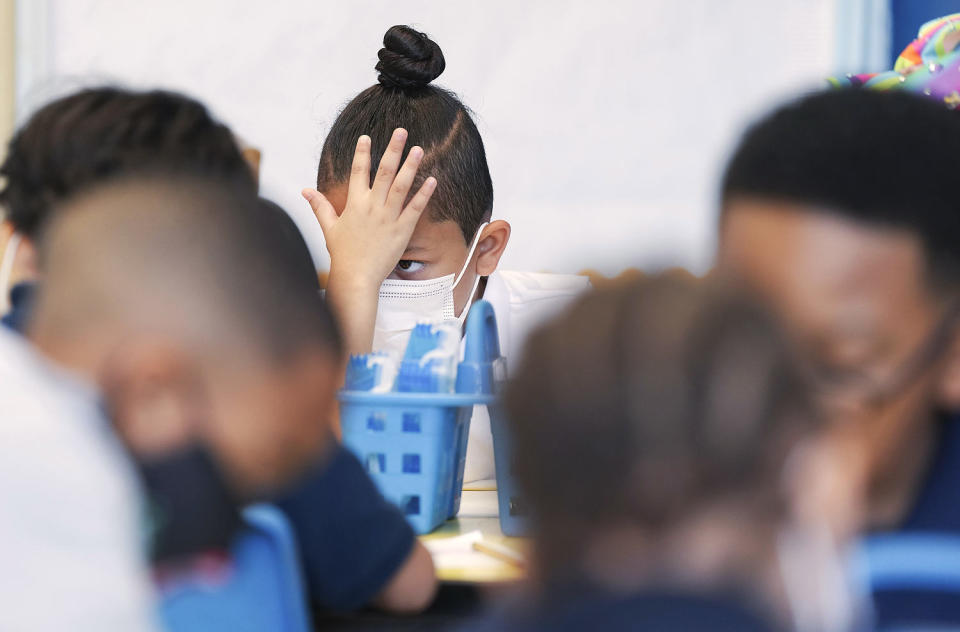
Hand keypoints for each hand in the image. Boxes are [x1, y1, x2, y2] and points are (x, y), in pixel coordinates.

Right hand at [302, 128, 436, 288]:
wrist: (356, 277)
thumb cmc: (343, 254)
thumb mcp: (329, 227)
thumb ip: (319, 206)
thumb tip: (305, 191)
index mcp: (354, 203)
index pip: (358, 171)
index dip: (362, 153)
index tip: (367, 137)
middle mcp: (372, 206)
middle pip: (384, 172)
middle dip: (393, 149)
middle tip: (402, 131)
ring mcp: (388, 217)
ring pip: (402, 186)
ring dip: (411, 166)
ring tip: (418, 149)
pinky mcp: (402, 230)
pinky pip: (415, 208)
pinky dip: (424, 194)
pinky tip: (432, 180)